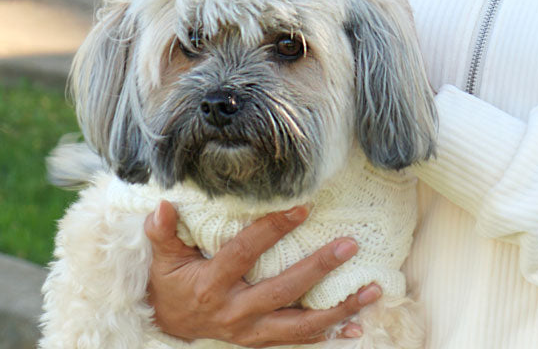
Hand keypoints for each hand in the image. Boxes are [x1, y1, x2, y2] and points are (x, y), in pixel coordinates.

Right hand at [144, 200, 381, 345]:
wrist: (168, 326)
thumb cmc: (171, 282)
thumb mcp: (163, 258)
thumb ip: (163, 232)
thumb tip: (163, 204)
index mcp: (211, 285)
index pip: (245, 253)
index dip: (272, 230)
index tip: (303, 207)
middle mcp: (235, 312)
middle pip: (282, 291)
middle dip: (317, 269)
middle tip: (349, 245)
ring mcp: (251, 332)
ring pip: (300, 325)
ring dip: (338, 309)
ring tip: (372, 290)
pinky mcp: (262, 341)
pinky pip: (299, 341)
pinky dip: (329, 334)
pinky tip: (357, 326)